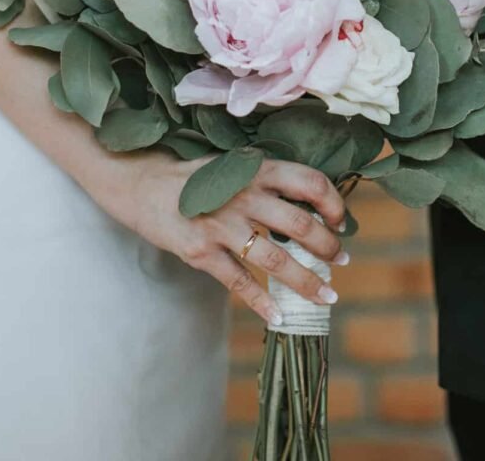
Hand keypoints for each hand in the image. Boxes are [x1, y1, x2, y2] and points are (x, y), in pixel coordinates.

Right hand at [102, 152, 348, 323]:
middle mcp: (243, 196)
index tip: (342, 222)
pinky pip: (239, 282)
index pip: (310, 182)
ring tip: (327, 295)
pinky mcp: (200, 252)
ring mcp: (221, 225)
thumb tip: (311, 209)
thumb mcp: (234, 167)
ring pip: (276, 259)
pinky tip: (278, 317)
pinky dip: (261, 303)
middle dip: (328, 248)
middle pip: (301, 225)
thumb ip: (267, 183)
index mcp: (256, 170)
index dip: (334, 204)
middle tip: (341, 261)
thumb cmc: (196, 178)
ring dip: (306, 281)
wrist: (143, 185)